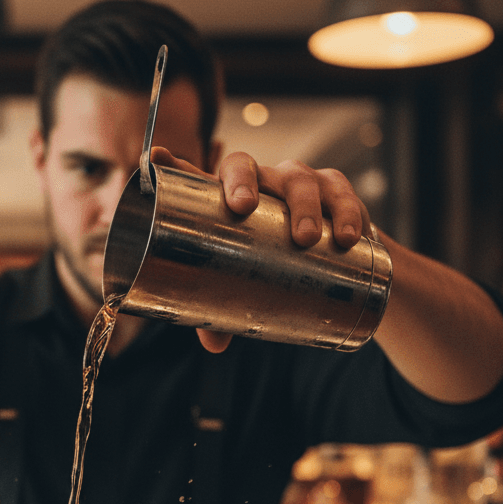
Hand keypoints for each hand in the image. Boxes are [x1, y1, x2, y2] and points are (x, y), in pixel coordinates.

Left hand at [150, 147, 372, 353]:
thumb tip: (215, 346)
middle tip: (242, 207)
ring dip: (300, 205)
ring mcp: (297, 181)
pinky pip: (342, 194)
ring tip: (302, 238)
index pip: (197, 177)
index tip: (155, 157)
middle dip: (243, 181)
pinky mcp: (337, 190)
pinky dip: (346, 213)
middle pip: (245, 165)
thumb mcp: (245, 286)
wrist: (339, 262)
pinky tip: (347, 237)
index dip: (175, 164)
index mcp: (226, 199)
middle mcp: (259, 182)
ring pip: (297, 179)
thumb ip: (224, 312)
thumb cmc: (274, 266)